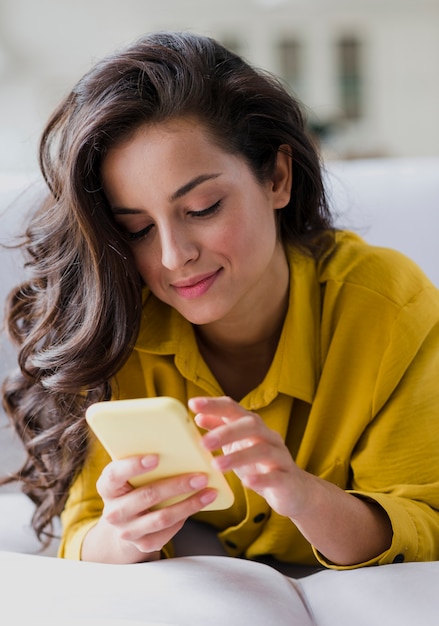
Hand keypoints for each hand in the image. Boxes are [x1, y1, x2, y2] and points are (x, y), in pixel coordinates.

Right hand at [92, 454, 216, 561]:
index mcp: (107, 486)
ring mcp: (127, 531)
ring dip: (189, 504)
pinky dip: (185, 517)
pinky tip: (199, 504)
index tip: (156, 458)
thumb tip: (178, 442)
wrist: (125, 521)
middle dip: (177, 485)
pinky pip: (168, 531)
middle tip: (201, 476)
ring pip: (162, 517)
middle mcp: (113, 511)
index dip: (133, 466)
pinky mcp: (143, 544)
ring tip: (209, 492)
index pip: (115, 475)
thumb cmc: (133, 485)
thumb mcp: (130, 473)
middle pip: (147, 496)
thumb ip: (145, 460)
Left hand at [189, 395, 307, 518]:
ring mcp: (280, 457)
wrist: (293, 491)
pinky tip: (247, 482)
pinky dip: (261, 479)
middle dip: (226, 432)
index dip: (214, 405)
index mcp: (253, 427)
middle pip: (251, 425)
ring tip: (217, 465)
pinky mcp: (287, 480)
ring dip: (238, 456)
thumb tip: (198, 417)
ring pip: (262, 450)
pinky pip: (275, 477)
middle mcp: (269, 437)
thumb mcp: (238, 445)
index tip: (193, 404)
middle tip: (204, 443)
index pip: (234, 408)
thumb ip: (220, 430)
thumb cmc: (259, 466)